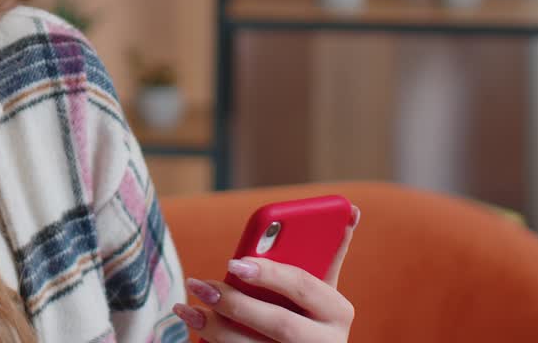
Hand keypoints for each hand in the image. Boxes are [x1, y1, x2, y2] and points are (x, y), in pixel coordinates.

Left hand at [172, 205, 359, 341]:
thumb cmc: (310, 312)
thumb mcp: (321, 288)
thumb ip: (327, 252)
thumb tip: (350, 209)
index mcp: (338, 311)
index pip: (304, 287)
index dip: (270, 273)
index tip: (234, 261)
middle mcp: (326, 342)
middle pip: (280, 324)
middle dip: (236, 304)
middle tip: (200, 285)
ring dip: (216, 327)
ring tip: (187, 307)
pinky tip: (193, 324)